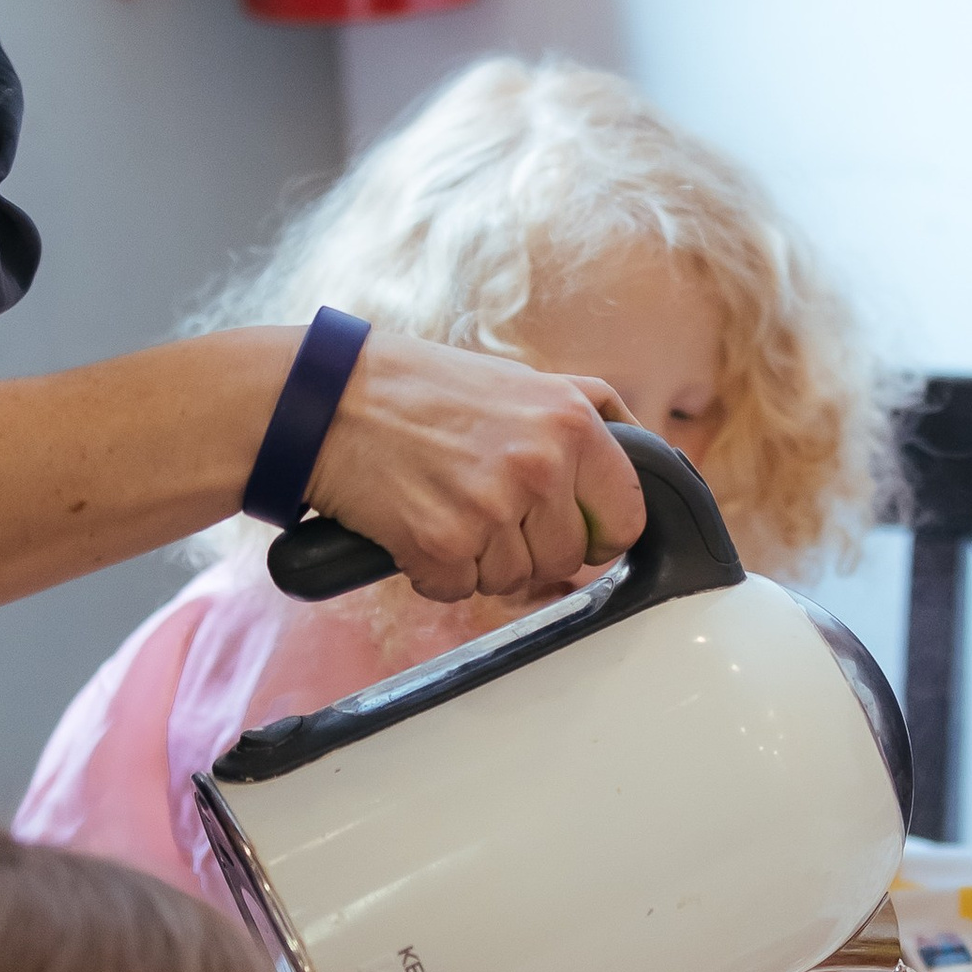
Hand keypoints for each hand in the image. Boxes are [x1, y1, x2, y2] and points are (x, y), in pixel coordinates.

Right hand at [306, 331, 646, 603]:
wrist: (327, 399)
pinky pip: (458, 590)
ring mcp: (493, 508)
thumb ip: (584, 418)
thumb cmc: (417, 389)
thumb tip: (643, 456)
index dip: (599, 531)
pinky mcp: (443, 544)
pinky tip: (414, 524)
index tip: (576, 529)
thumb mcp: (520, 381)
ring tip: (446, 506)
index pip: (627, 516)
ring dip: (479, 560)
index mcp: (573, 421)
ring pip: (514, 579)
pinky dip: (434, 571)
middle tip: (487, 510)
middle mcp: (542, 464)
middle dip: (531, 547)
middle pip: (569, 558)